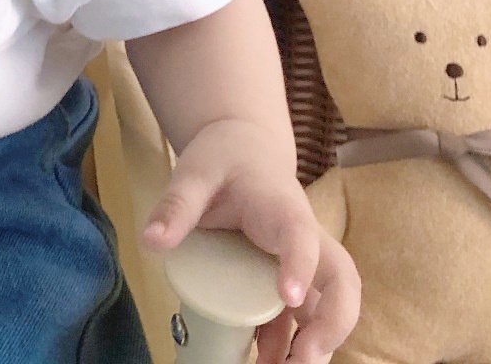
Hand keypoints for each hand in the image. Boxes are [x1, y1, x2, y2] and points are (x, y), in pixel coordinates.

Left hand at [141, 118, 359, 363]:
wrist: (243, 147)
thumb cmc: (224, 157)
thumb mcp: (195, 172)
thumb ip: (177, 205)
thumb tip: (150, 242)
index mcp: (281, 208)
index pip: (301, 236)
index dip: (299, 265)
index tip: (287, 297)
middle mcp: (303, 239)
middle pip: (340, 280)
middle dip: (333, 321)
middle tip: (307, 356)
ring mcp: (299, 263)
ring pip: (324, 306)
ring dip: (312, 343)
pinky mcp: (286, 279)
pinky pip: (296, 317)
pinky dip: (286, 343)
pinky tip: (264, 361)